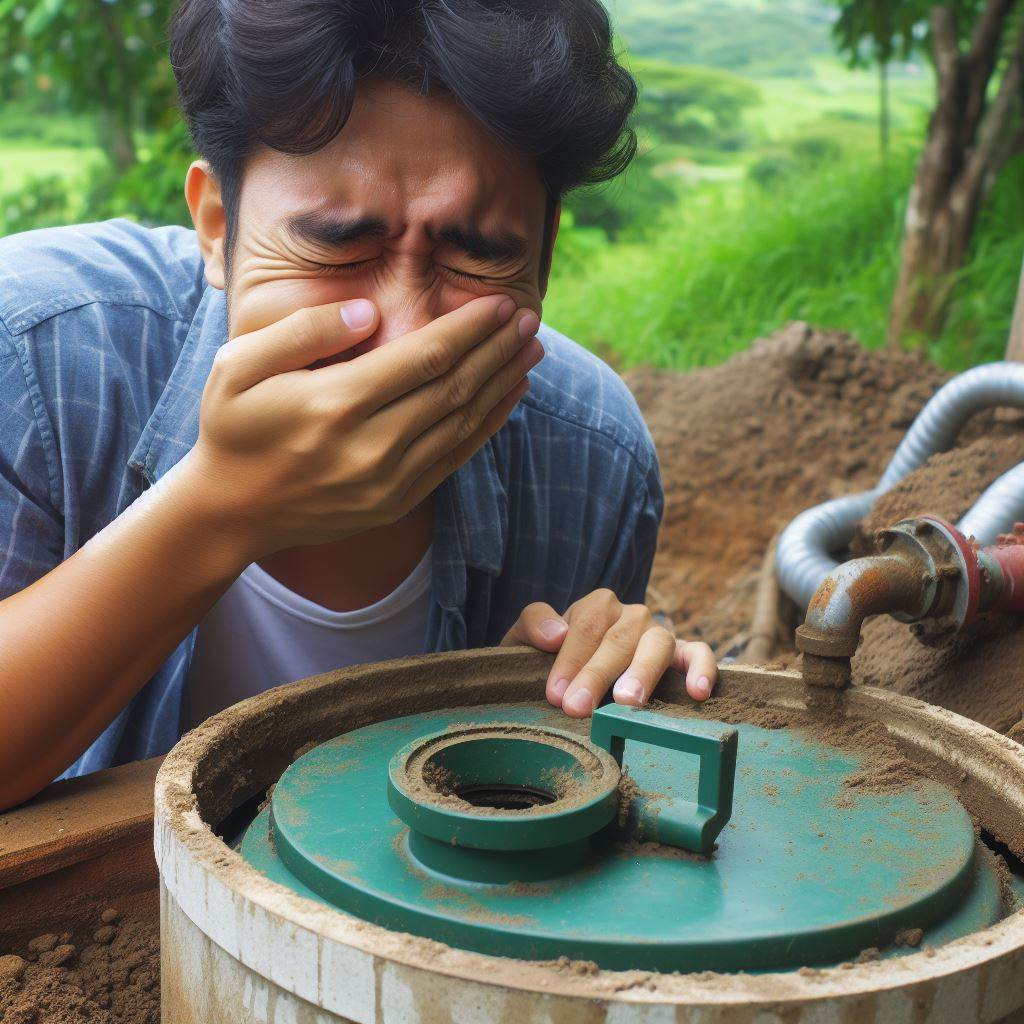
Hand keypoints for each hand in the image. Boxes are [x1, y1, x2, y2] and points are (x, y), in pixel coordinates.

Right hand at [186, 294, 541, 558]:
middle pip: (454, 388)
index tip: (501, 304)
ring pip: (463, 423)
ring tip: (530, 350)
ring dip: (502, 383)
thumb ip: (304, 331)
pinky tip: (509, 396)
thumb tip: (369, 311)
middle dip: (498, 349)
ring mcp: (389, 481)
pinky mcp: (397, 502)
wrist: (231, 512)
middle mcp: (371, 446)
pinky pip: (455, 457)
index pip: (424, 357)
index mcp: (336, 404)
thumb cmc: (233, 428)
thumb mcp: (239, 366)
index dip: (470, 329)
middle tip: (529, 318)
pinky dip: (488, 424)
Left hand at [501, 589, 716, 716]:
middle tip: (578, 707)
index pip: (586, 626)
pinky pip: (699, 653)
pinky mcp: (683, 655)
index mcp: (597, 606)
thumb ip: (534, 625)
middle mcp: (632, 615)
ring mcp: (659, 634)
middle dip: (596, 674)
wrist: (578, 675)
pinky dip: (702, 668)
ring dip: (642, 672)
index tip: (555, 694)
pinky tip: (697, 692)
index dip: (570, 659)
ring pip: (657, 644)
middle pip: (618, 639)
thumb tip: (555, 634)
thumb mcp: (529, 638)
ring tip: (628, 702)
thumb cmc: (553, 658)